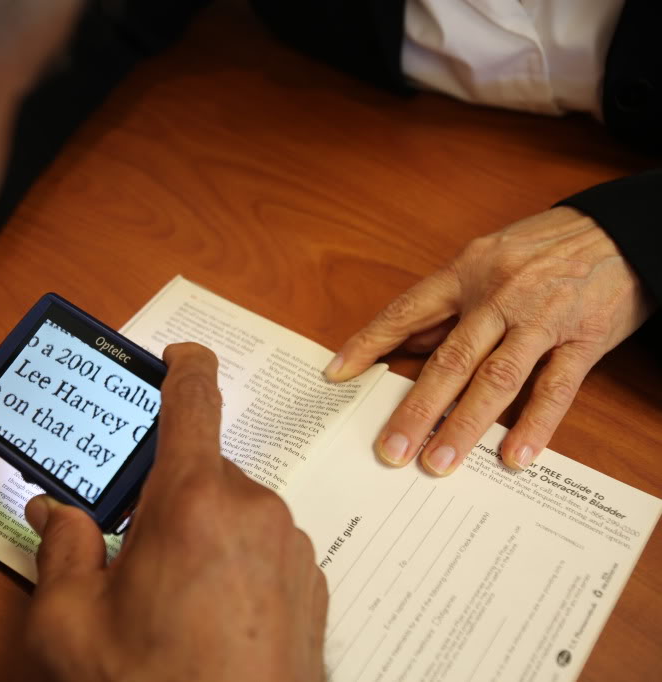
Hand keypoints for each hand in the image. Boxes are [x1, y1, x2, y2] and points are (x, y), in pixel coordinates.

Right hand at [24, 343, 326, 681]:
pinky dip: (234, 563)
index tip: (176, 355)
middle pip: (200, 471)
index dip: (183, 365)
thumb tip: (56, 513)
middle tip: (132, 550)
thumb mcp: (72, 626)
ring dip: (200, 535)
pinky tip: (209, 620)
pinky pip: (263, 548)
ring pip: (232, 512)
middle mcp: (253, 511)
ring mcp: (290, 548)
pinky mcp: (310, 582)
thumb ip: (61, 550)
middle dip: (165, 498)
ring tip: (170, 603)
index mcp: (192, 502)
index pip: (193, 399)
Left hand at [325, 207, 653, 474]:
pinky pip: (556, 387)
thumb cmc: (548, 245)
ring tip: (438, 463)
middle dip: (416, 408)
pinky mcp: (585, 338)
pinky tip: (513, 456)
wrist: (627, 227)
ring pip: (496, 378)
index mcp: (468, 271)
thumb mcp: (489, 257)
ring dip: (464, 425)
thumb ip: (449, 303)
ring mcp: (543, 318)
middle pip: (449, 359)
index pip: (407, 311)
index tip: (337, 374)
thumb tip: (408, 343)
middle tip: (390, 449)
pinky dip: (535, 424)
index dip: (369, 342)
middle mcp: (499, 294)